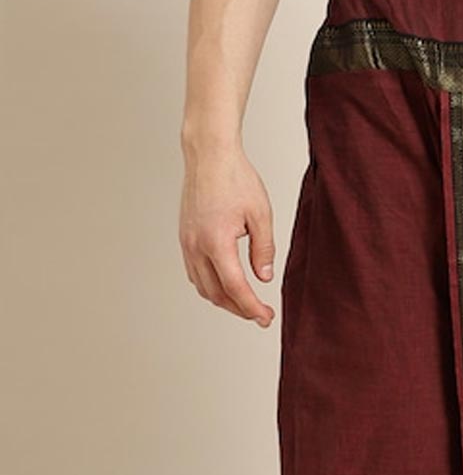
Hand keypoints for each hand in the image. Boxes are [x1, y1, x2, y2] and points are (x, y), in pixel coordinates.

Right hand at [179, 140, 276, 326]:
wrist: (209, 156)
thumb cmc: (235, 178)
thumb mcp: (261, 214)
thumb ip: (264, 249)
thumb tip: (264, 277)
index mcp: (216, 242)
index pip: (236, 288)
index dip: (252, 308)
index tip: (266, 318)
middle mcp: (196, 246)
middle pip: (217, 294)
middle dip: (240, 309)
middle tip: (261, 315)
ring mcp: (187, 243)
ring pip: (203, 287)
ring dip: (224, 300)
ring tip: (246, 304)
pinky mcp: (184, 238)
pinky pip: (195, 273)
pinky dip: (210, 286)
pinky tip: (226, 286)